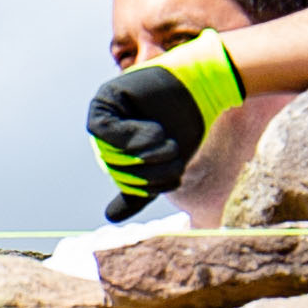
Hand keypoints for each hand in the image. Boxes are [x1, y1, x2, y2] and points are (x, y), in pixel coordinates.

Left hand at [86, 32, 247, 217]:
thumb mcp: (164, 164)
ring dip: (147, 156)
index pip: (122, 179)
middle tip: (174, 156)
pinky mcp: (105, 98)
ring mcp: (103, 112)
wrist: (203, 89)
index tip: (174, 177)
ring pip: (112, 153)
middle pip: (115, 167)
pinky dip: (134, 138)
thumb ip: (139, 190)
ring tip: (169, 143)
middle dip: (149, 171)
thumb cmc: (185, 124)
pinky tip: (156, 133)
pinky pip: (105, 132)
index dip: (148, 184)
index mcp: (115, 148)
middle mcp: (105, 131)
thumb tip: (109, 218)